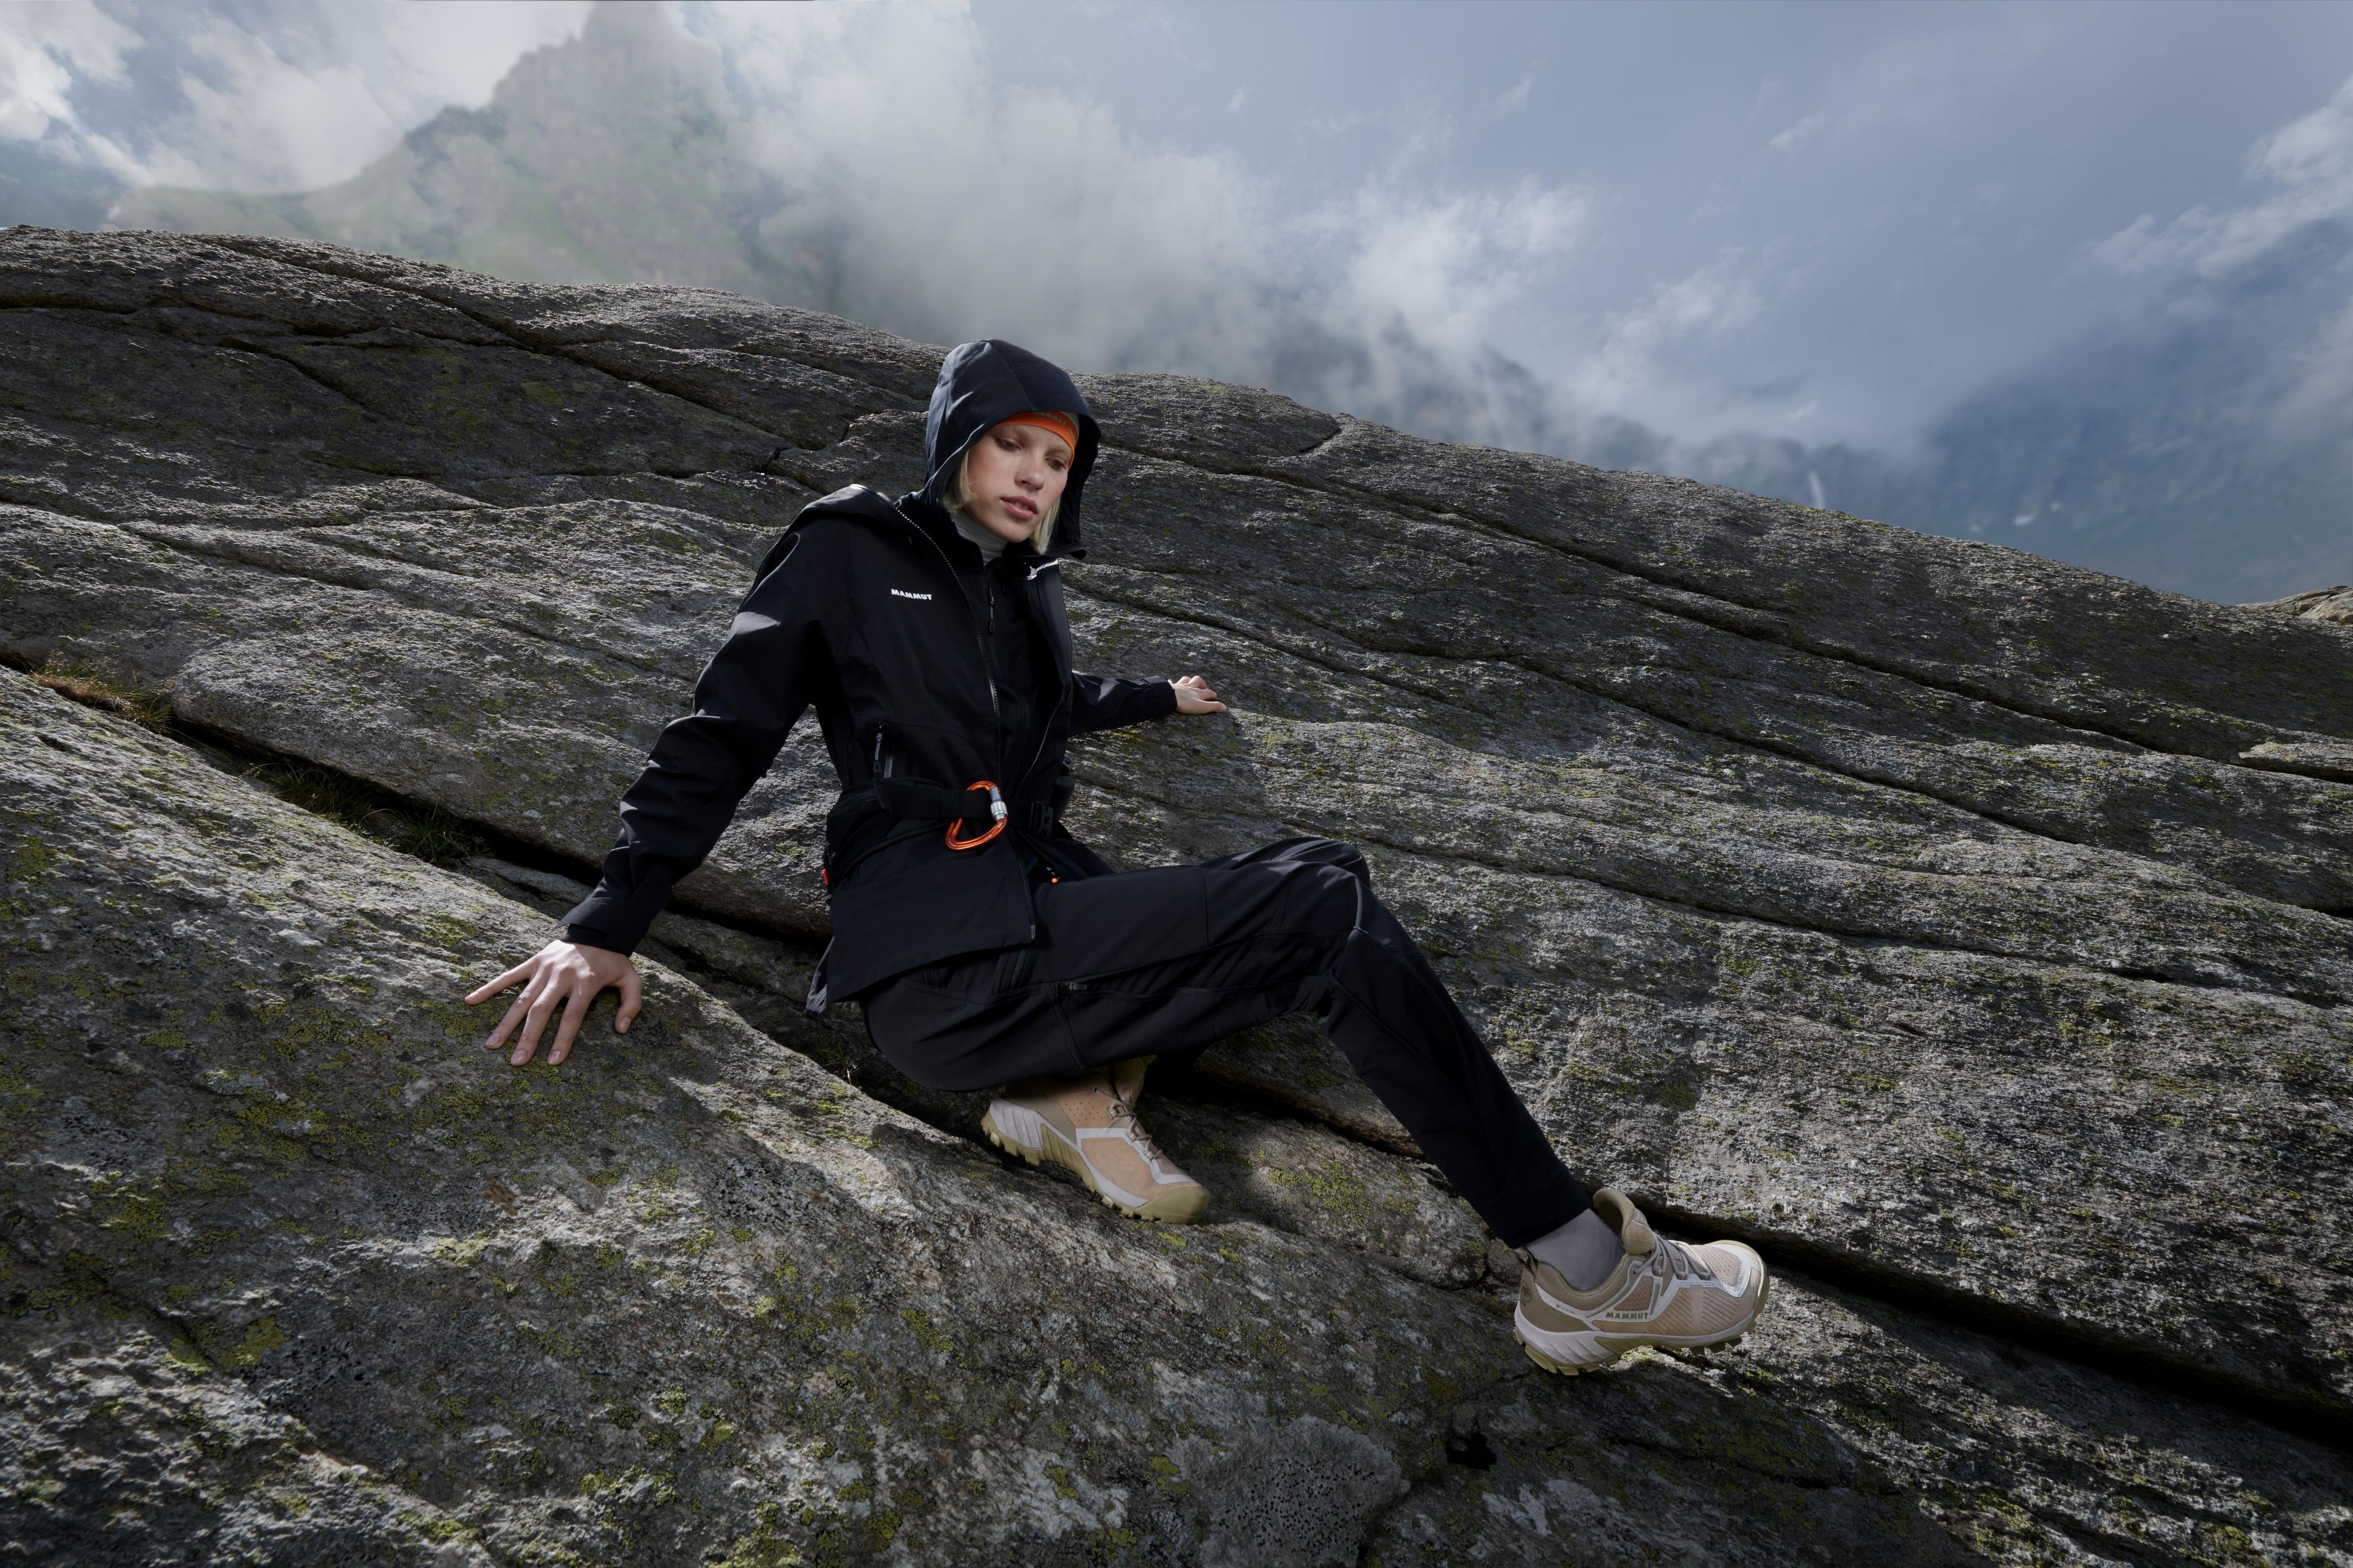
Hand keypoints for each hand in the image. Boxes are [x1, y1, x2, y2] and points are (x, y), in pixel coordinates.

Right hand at [464, 939, 642, 1066]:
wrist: (599, 927)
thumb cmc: (613, 960)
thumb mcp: (631, 979)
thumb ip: (631, 1005)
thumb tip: (620, 1029)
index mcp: (585, 983)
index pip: (572, 1016)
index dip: (562, 1039)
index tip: (553, 1061)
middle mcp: (561, 976)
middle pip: (541, 1011)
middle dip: (528, 1038)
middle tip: (516, 1062)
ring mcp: (544, 968)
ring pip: (522, 998)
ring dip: (506, 1023)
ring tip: (491, 1045)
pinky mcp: (533, 962)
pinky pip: (508, 976)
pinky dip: (489, 988)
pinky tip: (470, 1001)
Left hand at [1171, 675, 1226, 715]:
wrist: (1169, 698)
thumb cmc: (1186, 704)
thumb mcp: (1202, 707)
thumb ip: (1214, 707)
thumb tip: (1225, 708)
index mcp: (1198, 692)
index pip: (1208, 692)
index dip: (1212, 694)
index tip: (1215, 695)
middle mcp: (1190, 687)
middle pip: (1198, 680)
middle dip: (1201, 683)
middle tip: (1203, 687)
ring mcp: (1180, 685)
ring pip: (1186, 679)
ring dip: (1189, 680)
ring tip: (1190, 683)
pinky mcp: (1171, 686)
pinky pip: (1172, 682)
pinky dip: (1172, 682)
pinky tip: (1171, 682)